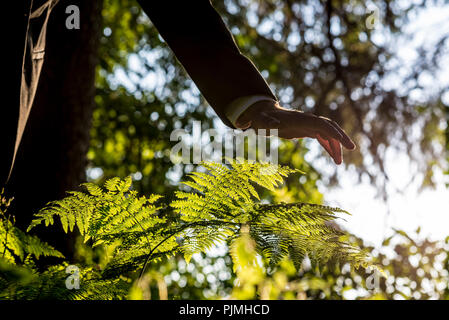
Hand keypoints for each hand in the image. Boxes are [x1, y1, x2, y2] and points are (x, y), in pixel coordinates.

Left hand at [235, 100, 355, 164]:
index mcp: (299, 119)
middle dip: (341, 137)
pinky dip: (329, 147)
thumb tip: (274, 125)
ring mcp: (307, 124)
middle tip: (351, 149)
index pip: (321, 124)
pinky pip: (321, 138)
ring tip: (340, 163)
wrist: (260, 113)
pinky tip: (334, 158)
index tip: (344, 143)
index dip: (333, 133)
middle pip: (329, 127)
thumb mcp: (260, 122)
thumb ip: (265, 123)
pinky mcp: (306, 130)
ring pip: (327, 134)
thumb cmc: (260, 119)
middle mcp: (306, 120)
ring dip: (335, 147)